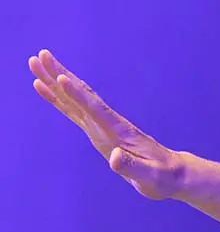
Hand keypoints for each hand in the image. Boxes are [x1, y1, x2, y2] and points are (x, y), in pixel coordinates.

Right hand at [29, 49, 183, 199]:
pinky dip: (60, 99)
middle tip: (40, 56)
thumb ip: (131, 166)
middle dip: (60, 76)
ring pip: (75, 100)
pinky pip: (76, 111)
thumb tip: (113, 157)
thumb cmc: (161, 175)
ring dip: (55, 82)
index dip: (78, 95)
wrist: (172, 172)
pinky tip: (46, 88)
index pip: (95, 110)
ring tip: (36, 63)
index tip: (61, 77)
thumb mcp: (149, 176)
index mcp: (119, 131)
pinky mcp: (99, 132)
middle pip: (81, 96)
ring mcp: (103, 126)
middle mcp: (109, 124)